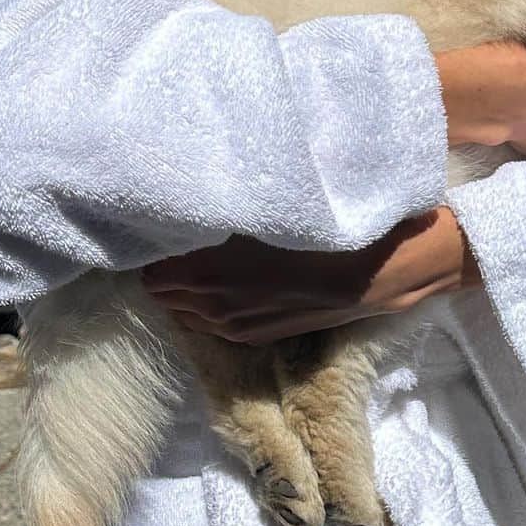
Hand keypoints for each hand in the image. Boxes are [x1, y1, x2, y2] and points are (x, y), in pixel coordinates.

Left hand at [140, 206, 480, 343]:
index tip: (163, 221)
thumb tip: (180, 189)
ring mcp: (229, 326)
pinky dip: (205, 305)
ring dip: (184, 288)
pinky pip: (206, 323)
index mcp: (202, 272)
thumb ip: (215, 205)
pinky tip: (223, 283)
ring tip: (201, 259)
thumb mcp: (263, 205)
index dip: (152, 241)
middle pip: (158, 289)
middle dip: (163, 266)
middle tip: (179, 238)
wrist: (378, 271)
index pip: (147, 263)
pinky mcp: (250, 336)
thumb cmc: (322, 228)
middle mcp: (207, 306)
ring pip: (182, 309)